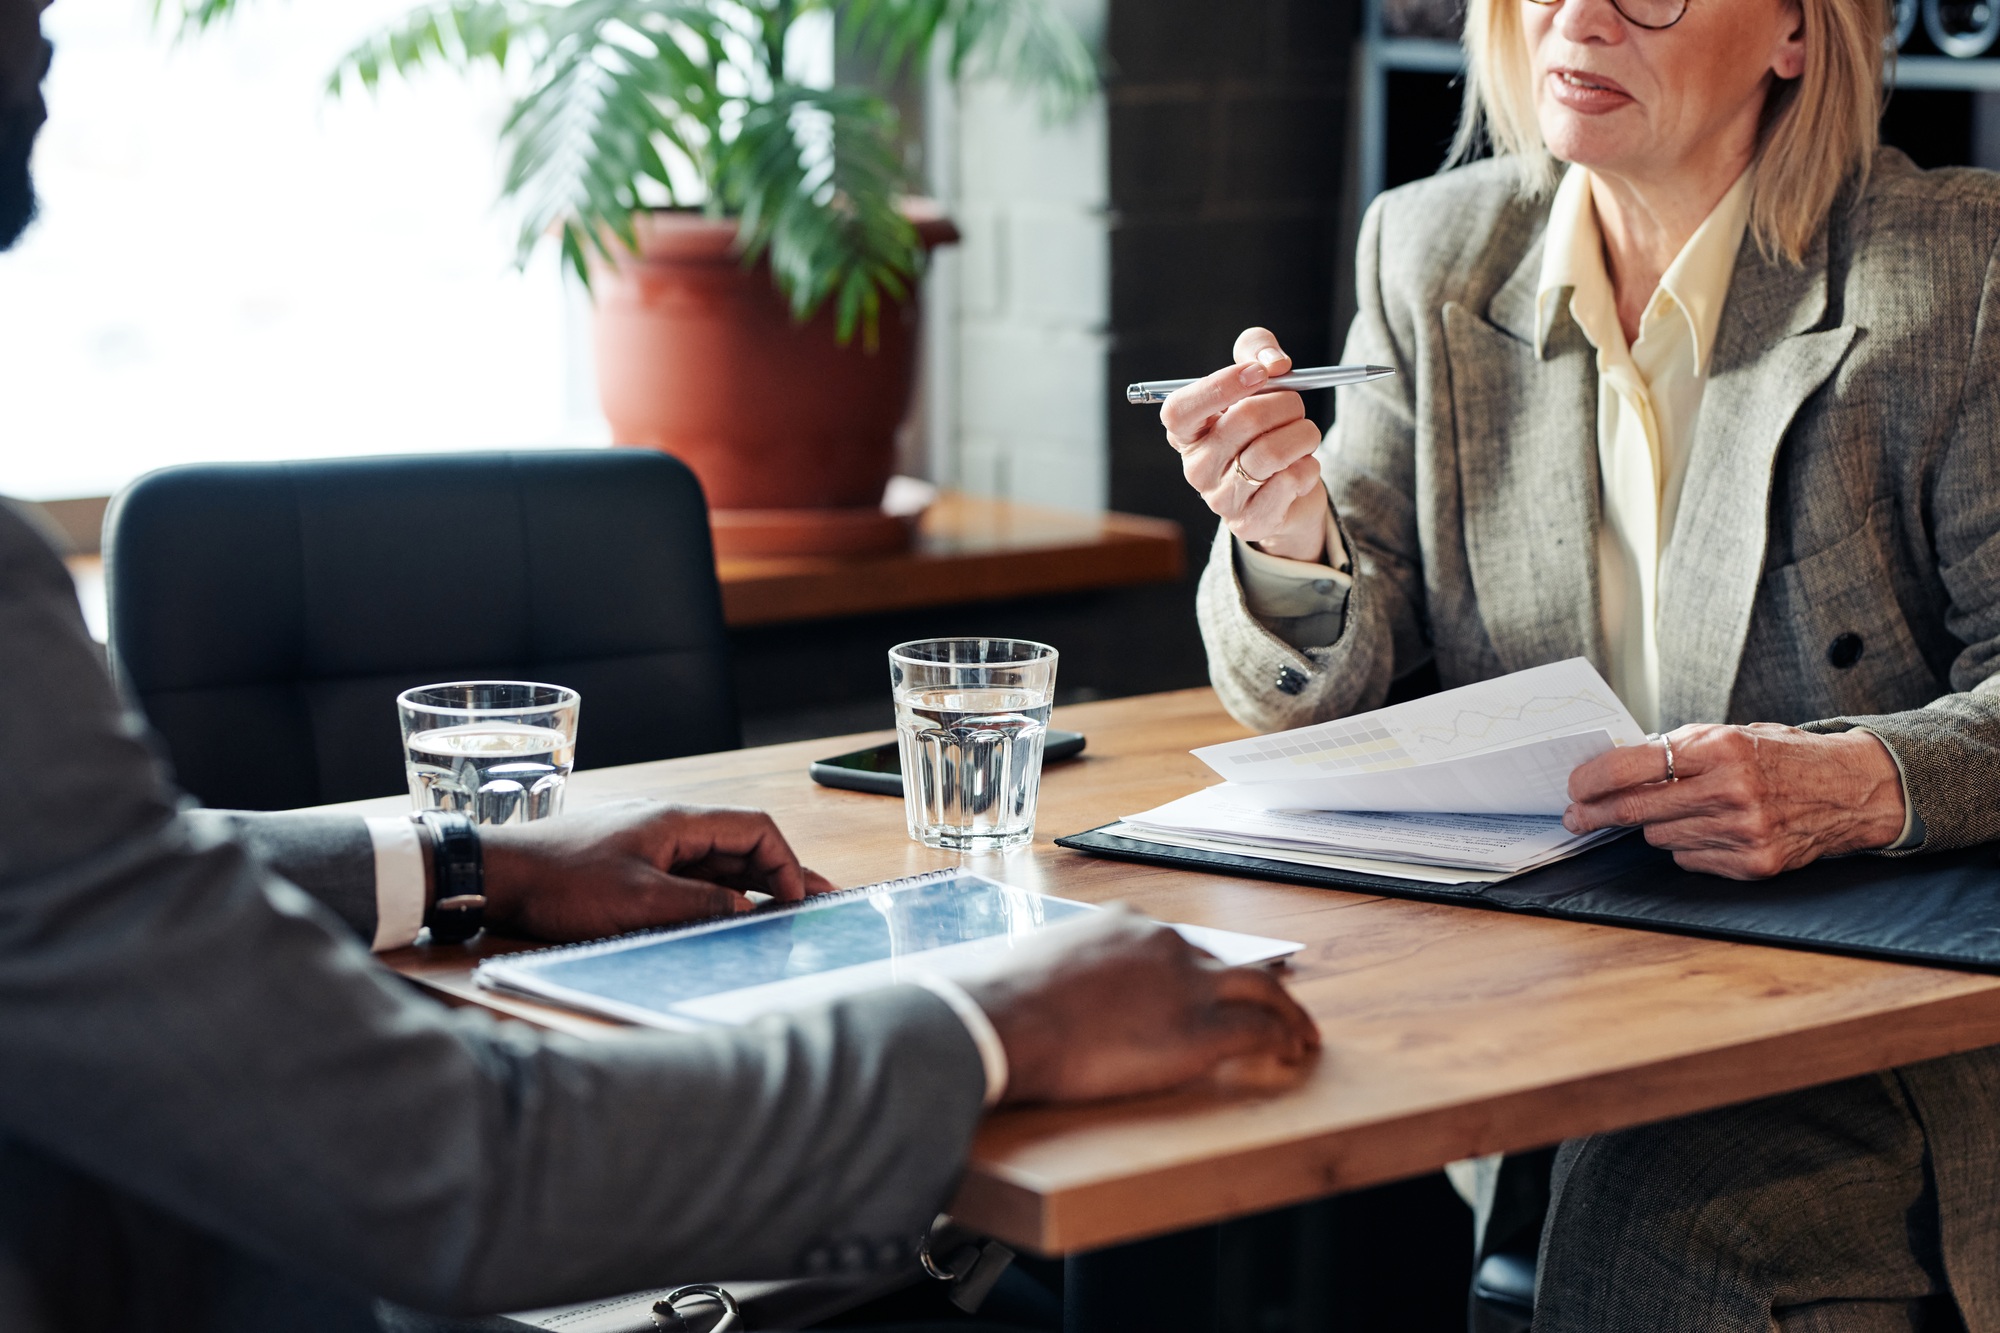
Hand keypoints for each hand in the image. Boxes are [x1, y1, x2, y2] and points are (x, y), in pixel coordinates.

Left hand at [476, 800, 835, 940]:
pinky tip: (723, 917)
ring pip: (714, 861)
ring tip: (783, 913)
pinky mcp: (628, 864)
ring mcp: (648, 843)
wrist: (495, 875)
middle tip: (819, 902)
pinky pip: (686, 874)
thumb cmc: (560, 884)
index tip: (797, 901)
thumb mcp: (637, 901)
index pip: (754, 829)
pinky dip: (714, 893)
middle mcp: (668, 826)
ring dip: (749, 885)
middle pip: (740, 844)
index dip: (785, 863)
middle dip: (781, 874)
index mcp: (677, 821)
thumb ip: (699, 903)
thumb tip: (745, 909)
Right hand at [956, 907, 1319, 1104]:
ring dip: (1287, 1011)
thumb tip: (1052, 994)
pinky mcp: (1201, 1030)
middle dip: (1253, 987)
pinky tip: (1290, 1054)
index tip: (1201, 989)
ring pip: (1261, 988)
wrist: (1010, 1021)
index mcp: (1126, 923)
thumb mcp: (1039, 964)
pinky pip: (1260, 1031)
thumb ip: (1067, 972)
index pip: (1176, 945)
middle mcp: (1164, 942)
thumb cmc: (1006, 1002)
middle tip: (1271, 1008)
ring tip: (1300, 1034)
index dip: (1196, 972)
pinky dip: (1282, 1039)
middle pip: (1226, 962)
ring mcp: (1188, 984)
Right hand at [1159, 327, 1328, 561]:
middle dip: (1286, 403)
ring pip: (1272, 452)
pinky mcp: (1250, 521)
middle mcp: (1196, 467)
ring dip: (1304, 434)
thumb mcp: (1256, 381)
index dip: (1220, 387)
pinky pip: (1290, 481)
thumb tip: (1275, 363)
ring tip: (1305, 435)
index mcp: (1187, 432)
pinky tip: (1301, 468)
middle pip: (1243, 421)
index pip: (1180, 410)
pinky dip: (1308, 466)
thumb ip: (1256, 351)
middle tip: (1296, 404)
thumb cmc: (1264, 429)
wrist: (1287, 491)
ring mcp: (1220, 498)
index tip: (1258, 372)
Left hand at [1562, 724, 1908, 877]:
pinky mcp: (1752, 863)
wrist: (1848, 788)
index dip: (1595, 780)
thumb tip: (1612, 767)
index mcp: (1720, 750)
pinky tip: (1711, 829)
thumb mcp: (1728, 736)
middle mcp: (1731, 791)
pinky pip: (1688, 858)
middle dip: (1597, 814)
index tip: (1574, 787)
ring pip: (1659, 836)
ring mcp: (1743, 831)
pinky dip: (1688, 845)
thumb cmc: (1779, 757)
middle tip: (1576, 816)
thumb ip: (1675, 750)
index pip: (1634, 767)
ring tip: (1683, 809)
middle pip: (1636, 810)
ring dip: (1656, 825)